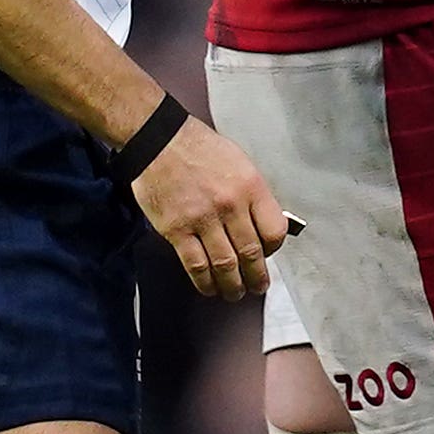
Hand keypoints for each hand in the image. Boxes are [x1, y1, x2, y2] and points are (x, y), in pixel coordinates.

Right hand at [129, 115, 287, 300]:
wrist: (159, 140)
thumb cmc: (202, 149)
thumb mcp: (241, 163)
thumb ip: (253, 195)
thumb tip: (262, 225)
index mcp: (251, 188)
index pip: (274, 231)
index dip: (274, 249)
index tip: (268, 255)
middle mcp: (230, 206)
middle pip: (251, 253)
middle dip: (257, 277)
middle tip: (258, 287)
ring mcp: (203, 220)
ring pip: (225, 265)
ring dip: (232, 285)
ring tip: (235, 294)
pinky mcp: (176, 230)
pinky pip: (196, 265)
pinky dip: (204, 282)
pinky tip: (209, 289)